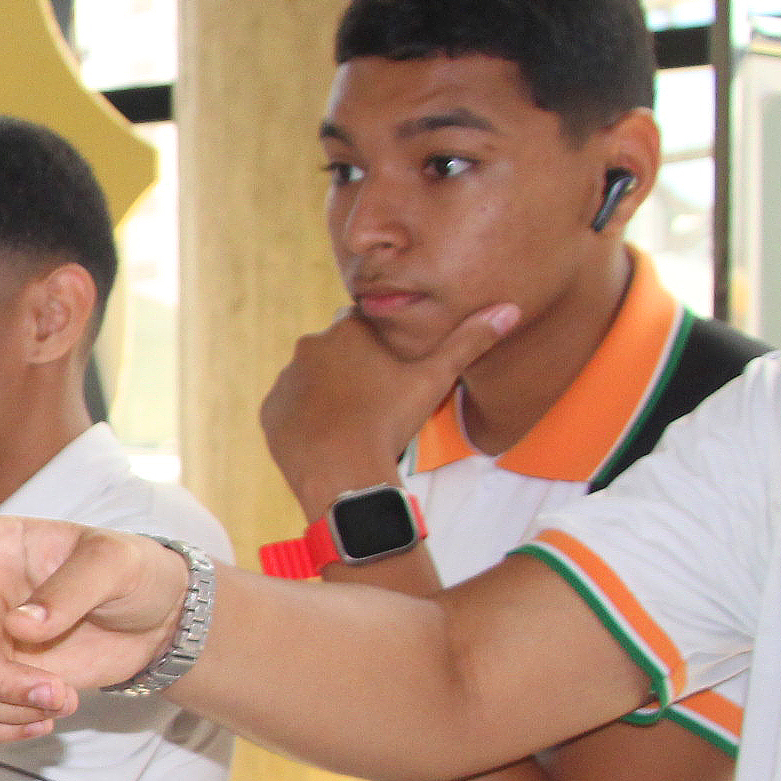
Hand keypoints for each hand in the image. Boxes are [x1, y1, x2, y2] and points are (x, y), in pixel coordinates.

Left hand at [261, 302, 517, 515]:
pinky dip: (305, 419)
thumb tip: (510, 309)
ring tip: (352, 422)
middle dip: (352, 370)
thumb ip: (470, 340)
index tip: (391, 372)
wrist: (342, 472)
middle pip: (336, 352)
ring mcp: (286, 378)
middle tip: (374, 402)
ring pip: (312, 380)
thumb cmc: (391, 421)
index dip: (381, 348)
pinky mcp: (270, 410)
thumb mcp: (434, 378)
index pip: (366, 325)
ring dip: (327, 393)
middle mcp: (310, 345)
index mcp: (348, 329)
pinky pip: (290, 408)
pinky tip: (328, 435)